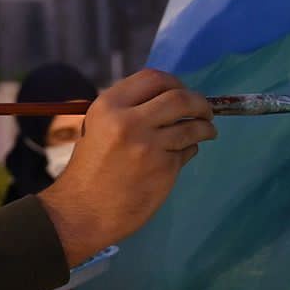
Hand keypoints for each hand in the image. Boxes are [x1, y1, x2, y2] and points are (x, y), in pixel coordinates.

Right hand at [38, 69, 215, 264]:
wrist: (82, 211)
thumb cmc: (89, 170)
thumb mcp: (98, 127)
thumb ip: (129, 110)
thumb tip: (169, 98)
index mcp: (109, 105)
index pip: (154, 78)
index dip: (175, 83)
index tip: (182, 92)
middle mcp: (130, 121)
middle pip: (180, 97)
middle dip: (200, 103)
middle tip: (206, 111)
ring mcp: (149, 146)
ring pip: (192, 126)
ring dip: (205, 127)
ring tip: (206, 131)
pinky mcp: (164, 169)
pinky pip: (188, 150)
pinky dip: (190, 149)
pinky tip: (182, 154)